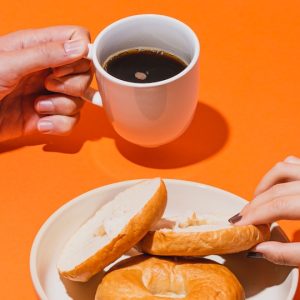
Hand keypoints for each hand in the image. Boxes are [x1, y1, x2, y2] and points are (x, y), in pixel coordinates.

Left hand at [0, 26, 91, 141]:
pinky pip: (72, 121)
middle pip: (85, 73)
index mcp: (38, 48)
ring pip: (80, 100)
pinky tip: (40, 123)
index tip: (61, 69)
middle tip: (47, 86)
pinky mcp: (50, 116)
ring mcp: (51, 94)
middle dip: (72, 86)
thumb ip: (45, 53)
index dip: (80, 55)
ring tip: (37, 107)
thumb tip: (80, 47)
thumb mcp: (8, 64)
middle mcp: (48, 70)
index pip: (78, 39)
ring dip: (60, 108)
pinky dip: (59, 125)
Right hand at [229, 156, 299, 265]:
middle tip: (241, 219)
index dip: (254, 216)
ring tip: (255, 201)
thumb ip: (291, 254)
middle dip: (253, 205)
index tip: (238, 226)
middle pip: (274, 190)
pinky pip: (293, 163)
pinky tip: (273, 186)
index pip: (277, 206)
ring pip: (281, 168)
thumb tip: (258, 251)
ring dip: (263, 184)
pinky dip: (278, 173)